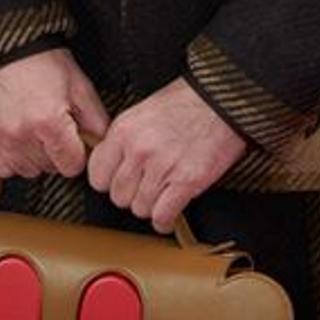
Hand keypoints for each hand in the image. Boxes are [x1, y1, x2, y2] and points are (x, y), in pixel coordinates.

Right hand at [0, 47, 108, 179]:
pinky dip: (12, 158)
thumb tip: (103, 144)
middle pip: (49, 168)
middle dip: (56, 152)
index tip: (74, 141)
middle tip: (53, 128)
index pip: (71, 166)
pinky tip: (18, 138)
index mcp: (49, 121)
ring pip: (26, 170)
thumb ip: (96, 119)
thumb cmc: (41, 61)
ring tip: (35, 130)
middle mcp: (21, 134)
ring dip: (34, 157)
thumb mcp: (78, 85)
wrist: (5, 46)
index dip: (77, 153)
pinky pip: (2, 167)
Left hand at [87, 77, 246, 232]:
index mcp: (125, 130)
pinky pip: (162, 216)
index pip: (97, 175)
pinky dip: (165, 220)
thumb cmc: (188, 101)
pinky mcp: (186, 181)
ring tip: (162, 194)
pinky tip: (170, 211)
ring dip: (151, 206)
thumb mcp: (144, 111)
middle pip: (118, 196)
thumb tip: (113, 164)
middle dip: (132, 195)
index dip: (110, 181)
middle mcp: (139, 150)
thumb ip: (125, 139)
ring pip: (140, 209)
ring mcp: (162, 167)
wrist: (222, 99)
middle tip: (146, 186)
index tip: (120, 180)